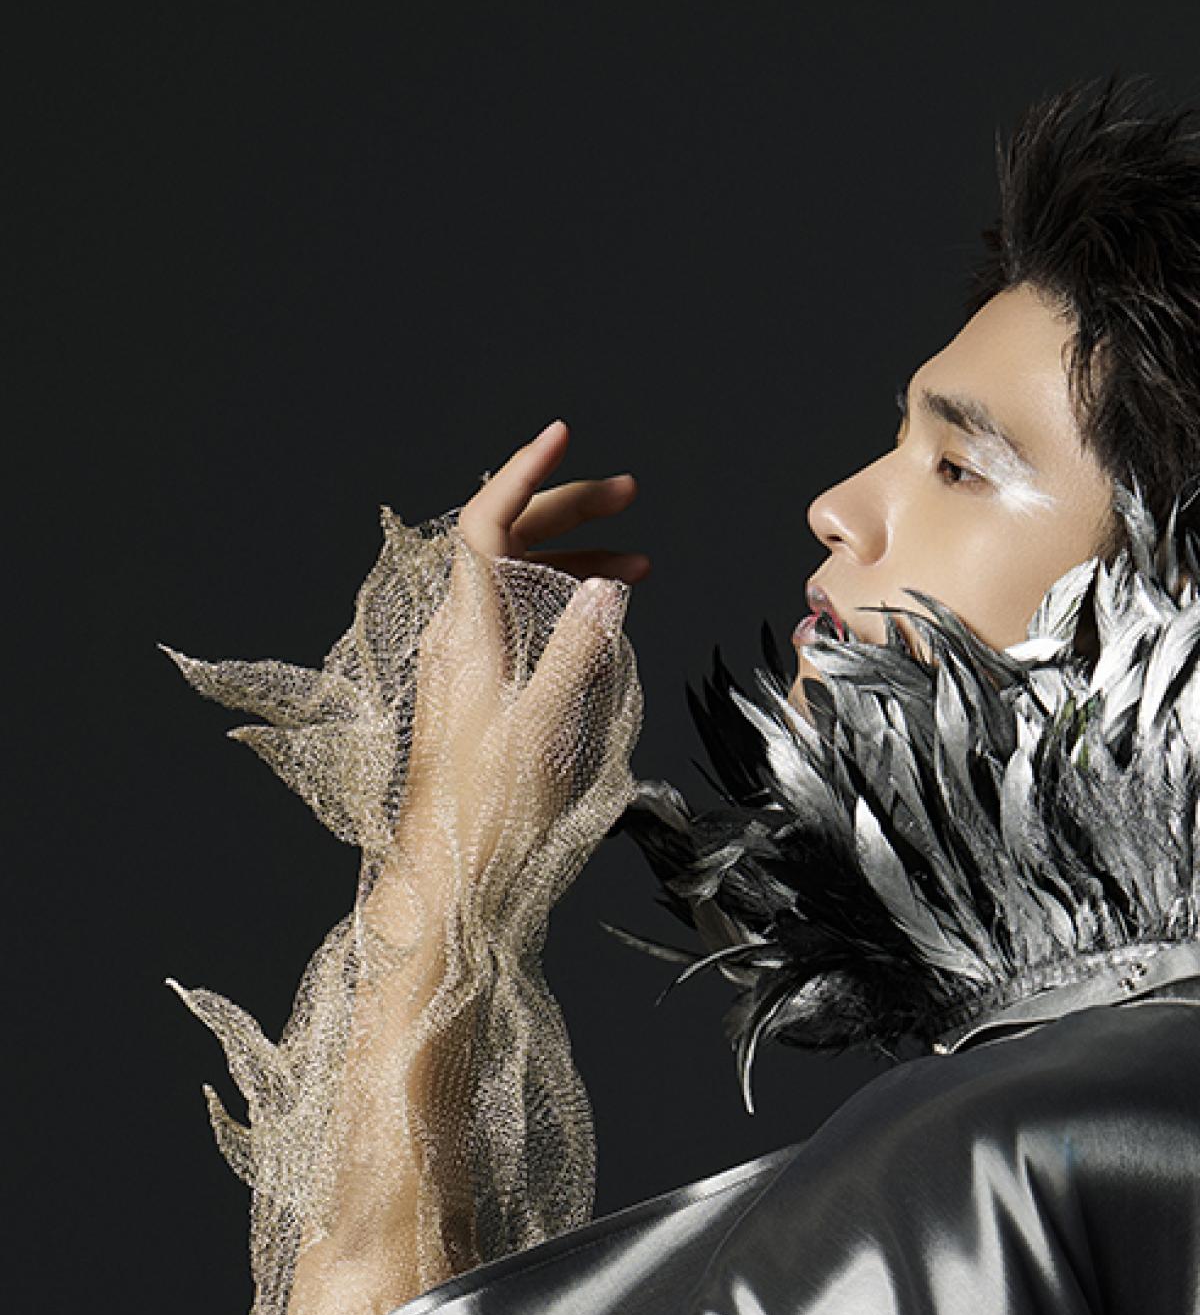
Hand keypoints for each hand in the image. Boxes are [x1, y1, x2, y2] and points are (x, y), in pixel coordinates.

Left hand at [385, 419, 650, 918]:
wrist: (447, 877)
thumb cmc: (492, 812)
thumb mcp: (548, 727)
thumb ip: (580, 650)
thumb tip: (607, 586)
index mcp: (468, 634)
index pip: (486, 523)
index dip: (524, 474)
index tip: (562, 437)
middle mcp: (457, 639)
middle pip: (504, 543)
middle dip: (566, 511)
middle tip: (628, 497)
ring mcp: (462, 666)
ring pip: (515, 585)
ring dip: (572, 561)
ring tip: (636, 562)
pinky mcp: (472, 695)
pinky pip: (515, 624)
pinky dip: (558, 606)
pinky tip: (597, 621)